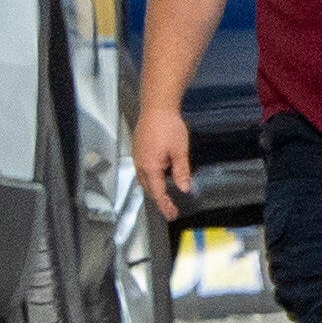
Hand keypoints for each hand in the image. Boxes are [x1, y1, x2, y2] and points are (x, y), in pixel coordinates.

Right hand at [135, 100, 191, 220]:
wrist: (157, 107)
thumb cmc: (169, 127)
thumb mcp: (179, 150)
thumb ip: (181, 171)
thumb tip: (184, 188)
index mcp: (150, 167)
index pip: (158, 193)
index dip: (165, 205)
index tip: (172, 214)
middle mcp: (140, 165)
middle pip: (148, 188)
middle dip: (159, 199)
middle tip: (170, 207)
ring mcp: (137, 156)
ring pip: (144, 179)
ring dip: (154, 187)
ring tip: (166, 193)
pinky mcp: (138, 149)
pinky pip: (143, 168)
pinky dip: (151, 176)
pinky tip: (161, 173)